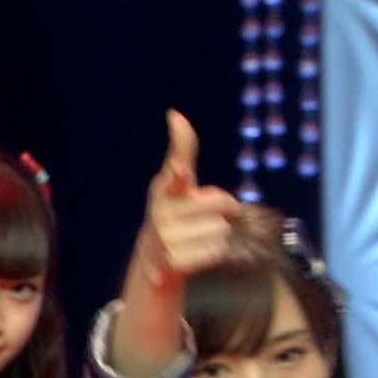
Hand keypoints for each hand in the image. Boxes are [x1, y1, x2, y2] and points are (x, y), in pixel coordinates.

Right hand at [131, 110, 240, 291]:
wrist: (153, 259)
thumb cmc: (174, 210)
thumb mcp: (177, 181)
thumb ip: (181, 149)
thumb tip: (174, 114)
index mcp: (162, 188)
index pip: (173, 175)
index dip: (178, 172)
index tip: (180, 169)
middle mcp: (160, 213)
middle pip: (222, 203)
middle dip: (224, 209)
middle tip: (204, 216)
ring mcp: (165, 239)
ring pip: (222, 230)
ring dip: (218, 233)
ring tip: (196, 236)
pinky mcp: (174, 262)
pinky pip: (217, 251)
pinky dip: (213, 252)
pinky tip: (195, 252)